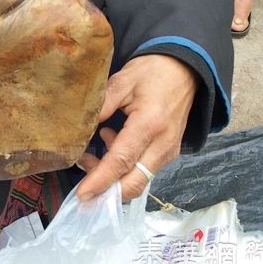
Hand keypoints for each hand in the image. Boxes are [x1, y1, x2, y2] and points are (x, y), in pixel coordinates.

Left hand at [76, 54, 197, 201]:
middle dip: (106, 188)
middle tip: (82, 172)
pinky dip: (124, 166)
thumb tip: (79, 129)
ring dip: (113, 174)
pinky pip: (144, 170)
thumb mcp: (122, 81)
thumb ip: (102, 106)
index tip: (82, 194)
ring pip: (138, 180)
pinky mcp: (169, 153)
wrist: (183, 69)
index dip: (100, 180)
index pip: (121, 162)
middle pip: (133, 183)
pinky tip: (112, 141)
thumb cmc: (151, 72)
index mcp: (149, 124)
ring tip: (94, 148)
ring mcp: (169, 151)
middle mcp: (163, 145)